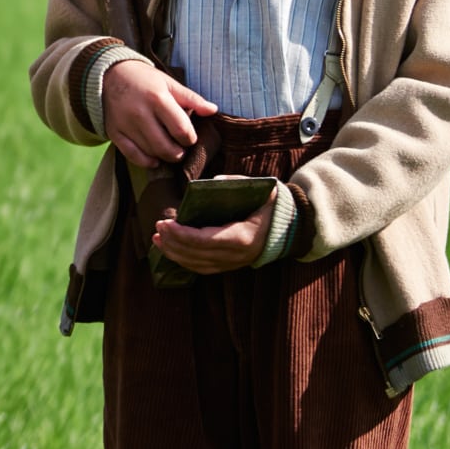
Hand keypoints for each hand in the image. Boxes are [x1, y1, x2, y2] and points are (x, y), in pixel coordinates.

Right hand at [102, 57, 215, 168]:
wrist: (109, 75)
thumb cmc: (144, 80)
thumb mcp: (169, 83)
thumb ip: (191, 98)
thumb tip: (213, 110)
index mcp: (157, 99)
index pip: (181, 129)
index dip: (190, 138)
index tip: (189, 137)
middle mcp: (140, 113)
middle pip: (166, 147)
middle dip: (179, 152)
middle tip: (181, 148)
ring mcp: (125, 125)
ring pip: (151, 153)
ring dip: (164, 156)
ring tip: (169, 149)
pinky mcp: (114, 133)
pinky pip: (132, 155)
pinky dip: (146, 162)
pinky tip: (154, 159)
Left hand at [154, 191, 273, 274]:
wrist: (292, 225)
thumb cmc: (270, 203)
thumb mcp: (258, 188)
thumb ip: (235, 183)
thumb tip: (213, 180)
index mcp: (243, 237)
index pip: (205, 240)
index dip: (181, 234)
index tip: (164, 223)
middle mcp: (238, 255)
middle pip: (197, 254)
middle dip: (173, 242)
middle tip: (157, 227)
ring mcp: (235, 263)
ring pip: (198, 265)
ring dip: (174, 253)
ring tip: (158, 239)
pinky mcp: (231, 266)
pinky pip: (203, 268)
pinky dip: (185, 261)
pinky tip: (171, 250)